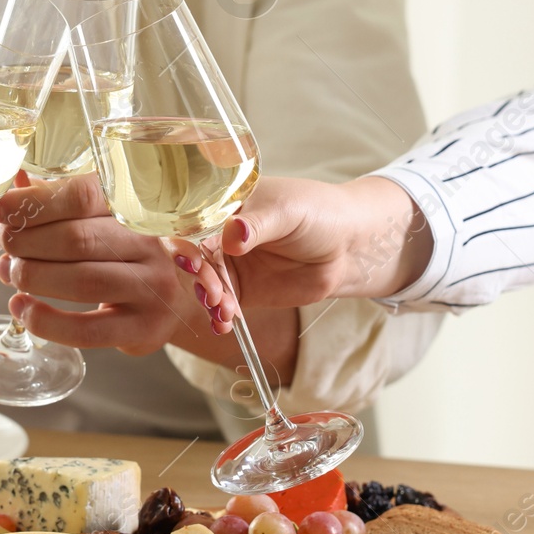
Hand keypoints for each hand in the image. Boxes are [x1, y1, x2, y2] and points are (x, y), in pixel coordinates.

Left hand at [0, 174, 200, 356]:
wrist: (176, 301)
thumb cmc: (123, 255)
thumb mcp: (98, 222)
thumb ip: (53, 208)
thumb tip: (2, 200)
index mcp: (133, 206)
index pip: (80, 196)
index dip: (32, 202)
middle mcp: (149, 243)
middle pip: (77, 238)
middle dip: (25, 240)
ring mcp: (151, 287)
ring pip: (82, 280)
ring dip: (33, 276)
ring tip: (8, 272)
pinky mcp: (143, 328)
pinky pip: (87, 329)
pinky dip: (46, 321)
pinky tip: (22, 308)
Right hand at [168, 176, 431, 332]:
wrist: (347, 246)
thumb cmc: (318, 214)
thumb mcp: (288, 212)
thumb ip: (258, 225)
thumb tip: (233, 235)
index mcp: (225, 209)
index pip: (193, 226)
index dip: (186, 245)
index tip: (192, 262)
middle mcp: (222, 237)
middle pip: (195, 259)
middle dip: (200, 278)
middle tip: (215, 293)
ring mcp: (232, 266)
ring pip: (206, 285)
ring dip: (209, 300)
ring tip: (225, 311)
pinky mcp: (244, 291)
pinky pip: (223, 305)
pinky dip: (220, 316)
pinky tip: (224, 324)